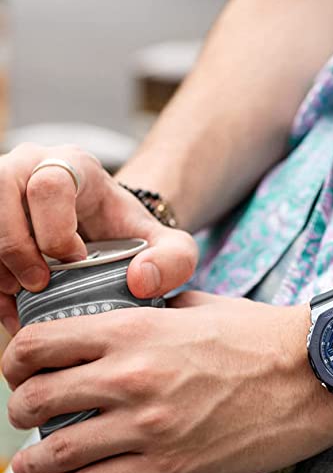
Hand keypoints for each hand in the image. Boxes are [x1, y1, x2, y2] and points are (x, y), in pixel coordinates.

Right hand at [0, 143, 197, 335]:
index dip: (55, 230)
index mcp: (75, 165)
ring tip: (21, 296)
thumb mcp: (168, 246)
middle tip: (39, 285)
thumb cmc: (130, 236)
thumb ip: (175, 260)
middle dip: (16, 246)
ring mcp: (2, 186)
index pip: (50, 183)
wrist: (106, 237)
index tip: (75, 263)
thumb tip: (140, 281)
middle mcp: (30, 165)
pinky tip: (10, 307)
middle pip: (1, 191)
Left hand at [4, 292, 332, 472]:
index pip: (40, 343)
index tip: (20, 371)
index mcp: (134, 328)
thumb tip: (129, 305)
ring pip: (57, 452)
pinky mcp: (170, 466)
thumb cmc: (260, 337)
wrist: (314, 375)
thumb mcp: (198, 305)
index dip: (16, 360)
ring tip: (30, 467)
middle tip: (27, 416)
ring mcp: (148, 426)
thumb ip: (153, 307)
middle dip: (19, 410)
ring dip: (32, 463)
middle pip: (35, 399)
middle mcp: (130, 376)